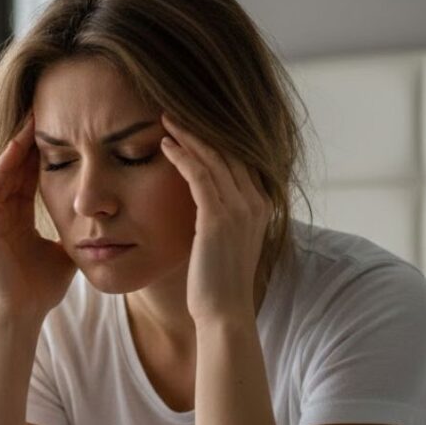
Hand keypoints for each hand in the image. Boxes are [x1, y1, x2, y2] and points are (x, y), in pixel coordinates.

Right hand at [0, 111, 77, 322]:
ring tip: (32, 115)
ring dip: (17, 142)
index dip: (47, 148)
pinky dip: (6, 165)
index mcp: (21, 215)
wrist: (25, 312)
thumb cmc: (44, 286)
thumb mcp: (68, 249)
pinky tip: (19, 145)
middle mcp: (4, 210)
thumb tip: (105, 217)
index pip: (33, 173)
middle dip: (30, 137)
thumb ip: (79, 230)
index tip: (64, 124)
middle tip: (46, 106)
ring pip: (4, 169)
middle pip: (17, 164)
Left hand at [159, 112, 271, 325]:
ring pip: (213, 159)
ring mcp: (240, 210)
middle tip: (176, 109)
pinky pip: (200, 176)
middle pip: (228, 152)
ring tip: (166, 117)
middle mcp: (255, 203)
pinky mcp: (218, 219)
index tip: (192, 122)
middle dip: (201, 129)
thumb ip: (220, 220)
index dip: (215, 138)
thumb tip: (204, 207)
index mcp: (260, 206)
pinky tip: (165, 144)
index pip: (239, 160)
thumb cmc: (218, 286)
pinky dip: (182, 156)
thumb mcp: (226, 245)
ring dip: (187, 135)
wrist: (224, 314)